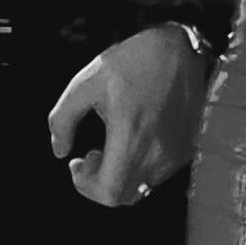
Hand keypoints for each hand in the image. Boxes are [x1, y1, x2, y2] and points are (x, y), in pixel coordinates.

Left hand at [47, 23, 210, 207]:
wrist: (182, 48)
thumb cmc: (134, 61)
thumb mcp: (86, 83)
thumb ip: (63, 120)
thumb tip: (59, 150)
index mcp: (131, 137)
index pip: (108, 192)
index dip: (85, 186)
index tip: (78, 162)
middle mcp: (157, 153)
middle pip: (123, 196)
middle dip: (100, 182)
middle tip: (92, 154)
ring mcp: (175, 154)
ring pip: (140, 188)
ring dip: (119, 175)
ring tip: (112, 143)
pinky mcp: (186, 149)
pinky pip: (156, 175)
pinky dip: (138, 167)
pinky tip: (133, 139)